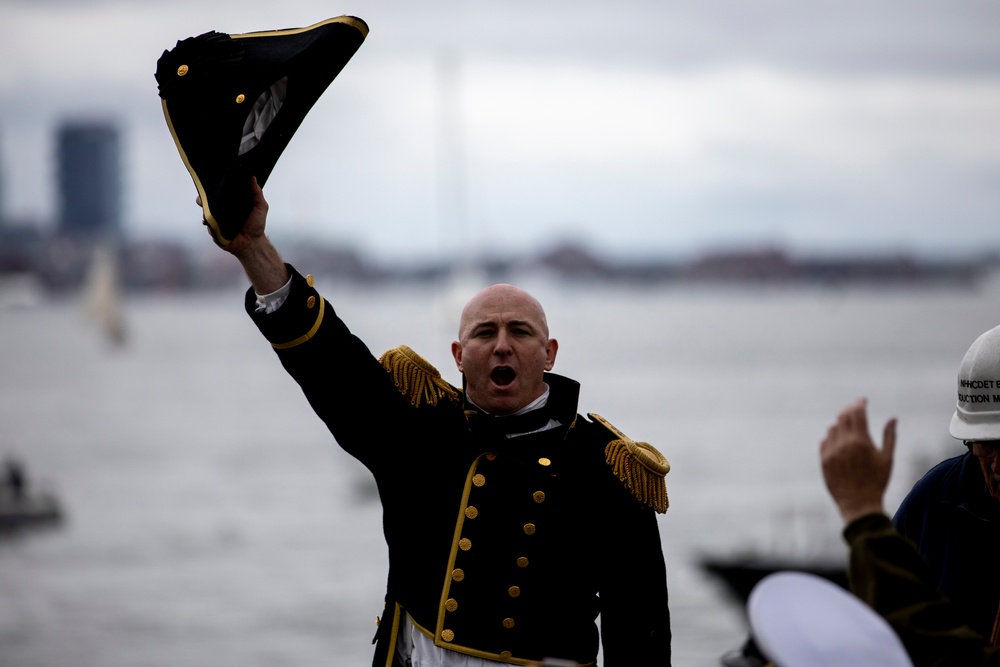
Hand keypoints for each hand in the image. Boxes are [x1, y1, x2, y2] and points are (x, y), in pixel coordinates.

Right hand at [196, 176, 268, 257]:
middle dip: (203, 197)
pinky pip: (208, 225)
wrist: (252, 244)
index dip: (215, 186)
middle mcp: (222, 210)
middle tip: (204, 196)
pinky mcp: (214, 230)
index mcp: (231, 202)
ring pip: (205, 212)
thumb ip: (257, 193)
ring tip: (208, 210)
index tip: (212, 181)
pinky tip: (212, 222)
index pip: (220, 191)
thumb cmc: (256, 225)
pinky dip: (209, 223)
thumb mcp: (260, 207)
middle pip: (207, 200)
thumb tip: (252, 177)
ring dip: (205, 210)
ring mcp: (217, 220)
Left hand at [820, 398, 896, 524]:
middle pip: (843, 416)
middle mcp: (844, 444)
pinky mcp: (823, 460)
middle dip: (849, 409)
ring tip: (849, 427)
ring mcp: (831, 452)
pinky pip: (824, 441)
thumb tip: (893, 418)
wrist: (859, 504)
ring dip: (840, 424)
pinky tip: (839, 440)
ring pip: (833, 428)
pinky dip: (832, 437)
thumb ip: (889, 436)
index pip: (858, 413)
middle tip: (855, 408)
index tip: (863, 400)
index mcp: (861, 441)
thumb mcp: (887, 459)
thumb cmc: (877, 481)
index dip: (860, 403)